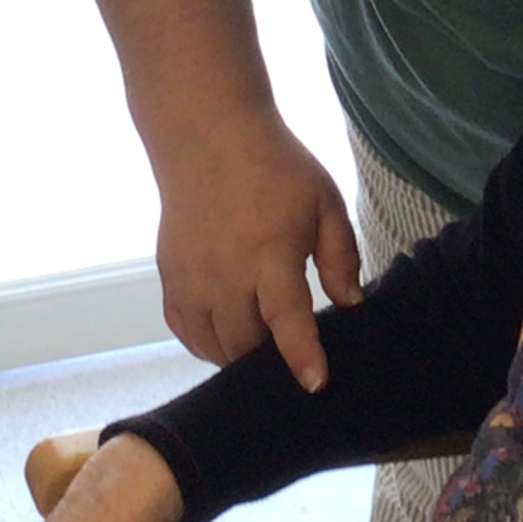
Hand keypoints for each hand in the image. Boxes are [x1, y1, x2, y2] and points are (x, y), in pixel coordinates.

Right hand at [155, 116, 364, 390]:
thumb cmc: (276, 168)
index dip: (302, 356)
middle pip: (246, 346)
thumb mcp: (324, 201)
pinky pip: (186, 332)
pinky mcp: (170, 278)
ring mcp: (191, 279)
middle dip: (271, 361)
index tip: (315, 384)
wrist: (208, 137)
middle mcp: (224, 274)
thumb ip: (341, 255)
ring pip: (214, 347)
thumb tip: (351, 303)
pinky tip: (229, 333)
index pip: (286, 320)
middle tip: (294, 357)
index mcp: (269, 254)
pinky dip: (207, 343)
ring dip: (240, 355)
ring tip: (264, 347)